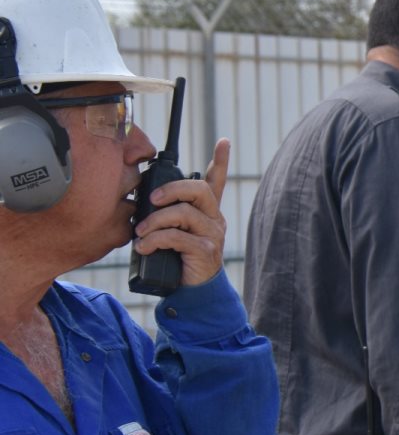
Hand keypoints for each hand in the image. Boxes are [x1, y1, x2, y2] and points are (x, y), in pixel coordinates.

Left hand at [132, 138, 229, 286]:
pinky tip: (144, 247)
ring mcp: (212, 235)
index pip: (216, 181)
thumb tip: (141, 202)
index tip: (223, 141)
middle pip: (199, 189)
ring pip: (184, 213)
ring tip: (140, 232)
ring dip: (156, 220)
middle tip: (151, 198)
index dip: (221, 160)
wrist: (192, 293)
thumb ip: (165, 217)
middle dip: (172, 189)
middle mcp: (214, 219)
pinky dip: (155, 240)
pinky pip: (177, 236)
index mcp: (207, 212)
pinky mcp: (205, 251)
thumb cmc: (178, 260)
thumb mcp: (173, 233)